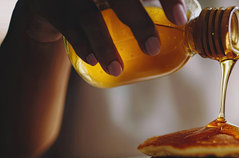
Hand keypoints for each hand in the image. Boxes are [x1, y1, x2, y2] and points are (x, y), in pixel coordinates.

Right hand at [23, 0, 186, 75]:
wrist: (52, 5)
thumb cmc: (100, 6)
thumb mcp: (121, 5)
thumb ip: (143, 12)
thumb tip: (186, 32)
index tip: (180, 18)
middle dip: (138, 21)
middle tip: (153, 48)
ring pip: (89, 15)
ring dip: (105, 44)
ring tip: (118, 70)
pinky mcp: (52, 7)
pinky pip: (68, 26)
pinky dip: (81, 44)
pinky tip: (93, 61)